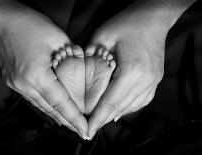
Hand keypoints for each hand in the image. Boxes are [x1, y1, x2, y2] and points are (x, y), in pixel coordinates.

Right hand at [0, 1, 87, 137]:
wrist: (2, 19)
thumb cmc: (30, 24)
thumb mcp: (58, 39)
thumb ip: (72, 58)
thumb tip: (80, 70)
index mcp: (36, 75)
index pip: (60, 103)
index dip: (75, 118)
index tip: (85, 130)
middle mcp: (24, 84)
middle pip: (50, 109)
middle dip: (68, 122)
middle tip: (82, 131)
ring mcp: (16, 84)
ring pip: (41, 105)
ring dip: (57, 115)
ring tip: (71, 123)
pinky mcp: (13, 81)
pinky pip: (33, 98)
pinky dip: (46, 105)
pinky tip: (54, 108)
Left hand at [85, 1, 174, 138]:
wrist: (153, 17)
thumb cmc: (128, 23)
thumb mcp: (103, 36)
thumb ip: (91, 59)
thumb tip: (83, 77)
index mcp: (132, 71)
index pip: (110, 102)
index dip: (97, 118)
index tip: (87, 131)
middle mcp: (145, 80)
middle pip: (121, 108)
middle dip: (103, 120)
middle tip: (90, 129)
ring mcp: (153, 81)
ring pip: (131, 107)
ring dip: (114, 115)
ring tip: (100, 121)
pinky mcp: (155, 80)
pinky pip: (140, 101)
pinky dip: (127, 108)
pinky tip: (117, 111)